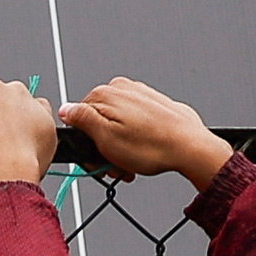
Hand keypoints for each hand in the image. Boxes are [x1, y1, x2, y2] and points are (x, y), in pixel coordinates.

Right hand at [63, 77, 237, 190]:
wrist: (191, 147)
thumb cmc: (153, 146)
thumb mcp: (106, 138)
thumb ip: (81, 120)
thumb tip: (65, 109)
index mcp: (105, 94)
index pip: (78, 120)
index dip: (85, 146)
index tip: (97, 161)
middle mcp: (121, 89)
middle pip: (98, 123)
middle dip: (103, 148)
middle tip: (116, 166)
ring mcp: (138, 95)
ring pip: (116, 125)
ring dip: (119, 148)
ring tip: (131, 164)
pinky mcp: (152, 104)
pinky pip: (133, 124)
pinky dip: (133, 141)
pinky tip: (142, 153)